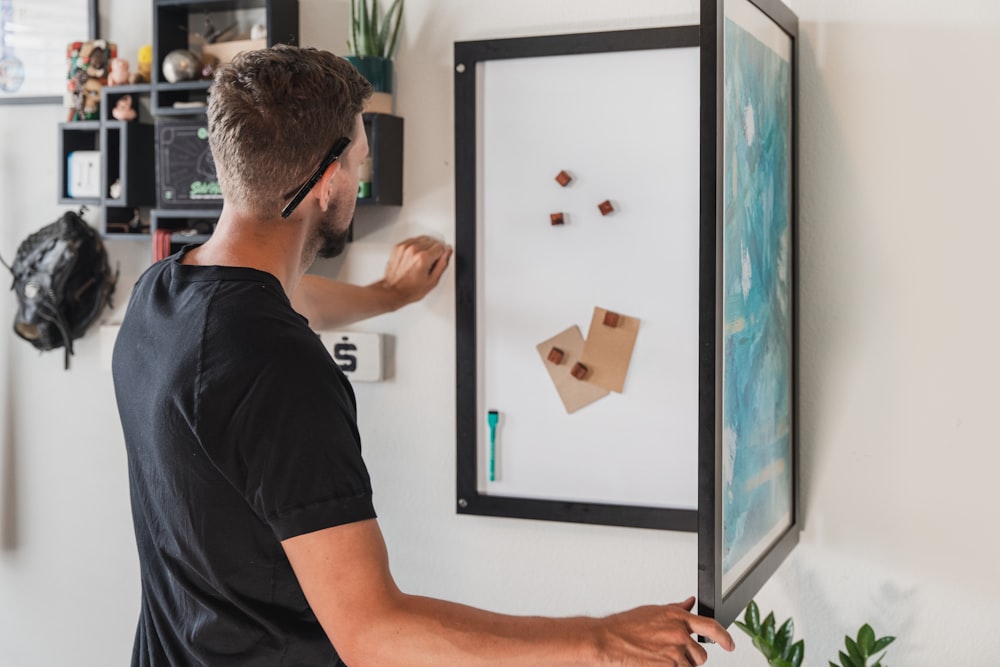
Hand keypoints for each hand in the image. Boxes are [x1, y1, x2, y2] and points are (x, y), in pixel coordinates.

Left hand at [378, 235, 452, 308]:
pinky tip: (413, 258)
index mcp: (423, 257)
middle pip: (432, 241)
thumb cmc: (410, 289)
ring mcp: (404, 247)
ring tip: (420, 261)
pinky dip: (414, 247)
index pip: (440, 247)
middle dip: (433, 251)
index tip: (436, 262)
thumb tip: (448, 252)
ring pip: (422, 239)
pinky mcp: (398, 247)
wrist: (393, 291)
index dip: (440, 255)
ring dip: (424, 247)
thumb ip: (442, 264)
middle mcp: (413, 249)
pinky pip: (412, 241)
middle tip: (428, 264)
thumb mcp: (432, 281)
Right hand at [598, 597, 734, 665]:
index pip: (711, 626)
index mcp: (677, 617)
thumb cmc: (625, 627)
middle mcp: (679, 633)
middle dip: (689, 658)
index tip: (729, 645)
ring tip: (659, 659)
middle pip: (700, 655)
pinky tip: (655, 663)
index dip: (724, 637)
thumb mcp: (653, 612)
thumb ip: (676, 609)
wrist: (608, 640)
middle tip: (670, 655)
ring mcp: (675, 652)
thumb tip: (690, 602)